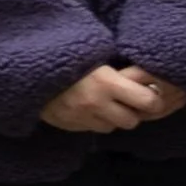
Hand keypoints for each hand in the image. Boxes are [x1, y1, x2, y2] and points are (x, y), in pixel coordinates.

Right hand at [40, 63, 185, 135]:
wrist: (31, 70)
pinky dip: (99, 121)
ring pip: (114, 128)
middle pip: (133, 121)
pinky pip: (96, 129)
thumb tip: (152, 78)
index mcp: (107, 81)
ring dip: (117, 118)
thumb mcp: (98, 56)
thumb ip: (123, 70)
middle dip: (135, 112)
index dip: (154, 99)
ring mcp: (82, 117)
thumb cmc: (70, 57)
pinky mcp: (71, 125)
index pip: (148, 101)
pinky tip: (94, 108)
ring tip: (110, 103)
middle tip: (132, 100)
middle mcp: (96, 103)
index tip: (152, 91)